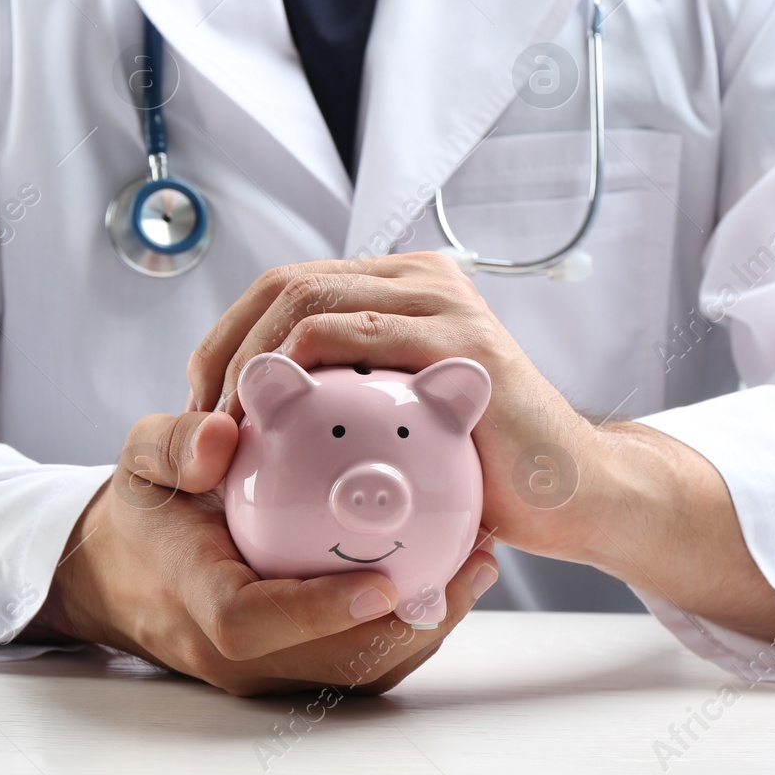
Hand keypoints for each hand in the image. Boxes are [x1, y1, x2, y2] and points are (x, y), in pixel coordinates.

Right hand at [28, 408, 497, 696]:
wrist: (133, 570)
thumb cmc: (148, 507)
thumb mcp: (142, 459)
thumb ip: (174, 444)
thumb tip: (220, 435)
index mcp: (192, 594)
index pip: (248, 620)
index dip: (316, 610)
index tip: (382, 581)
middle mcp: (232, 651)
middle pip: (328, 661)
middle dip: (406, 624)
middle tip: (470, 564)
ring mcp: (268, 669)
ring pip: (357, 668)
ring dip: (424, 623)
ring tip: (480, 562)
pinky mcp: (296, 668)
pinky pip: (362, 656)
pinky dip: (411, 619)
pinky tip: (455, 565)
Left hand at [184, 253, 774, 650]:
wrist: (573, 496)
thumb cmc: (478, 471)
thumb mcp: (397, 420)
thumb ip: (343, 396)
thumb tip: (250, 412)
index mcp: (402, 288)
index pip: (286, 287)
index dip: (228, 339)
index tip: (201, 406)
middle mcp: (421, 279)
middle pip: (285, 285)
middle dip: (225, 348)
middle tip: (201, 419)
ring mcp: (442, 302)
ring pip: (306, 301)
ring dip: (248, 362)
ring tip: (229, 427)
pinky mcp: (458, 341)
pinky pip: (347, 336)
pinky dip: (293, 372)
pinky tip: (274, 424)